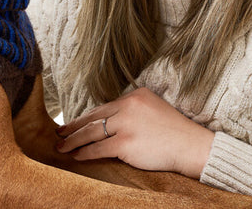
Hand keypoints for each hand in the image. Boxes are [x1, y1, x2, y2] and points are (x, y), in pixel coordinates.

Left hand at [55, 87, 214, 178]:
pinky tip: (77, 155)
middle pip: (94, 117)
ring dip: (74, 140)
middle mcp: (129, 106)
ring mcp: (126, 124)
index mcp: (135, 95)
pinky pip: (98, 148)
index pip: (104, 107)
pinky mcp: (125, 143)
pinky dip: (85, 152)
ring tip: (62, 145)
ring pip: (92, 132)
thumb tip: (110, 121)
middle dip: (74, 126)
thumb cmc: (175, 132)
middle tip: (60, 131)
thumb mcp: (154, 109)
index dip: (87, 117)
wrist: (192, 146)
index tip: (75, 122)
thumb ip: (133, 111)